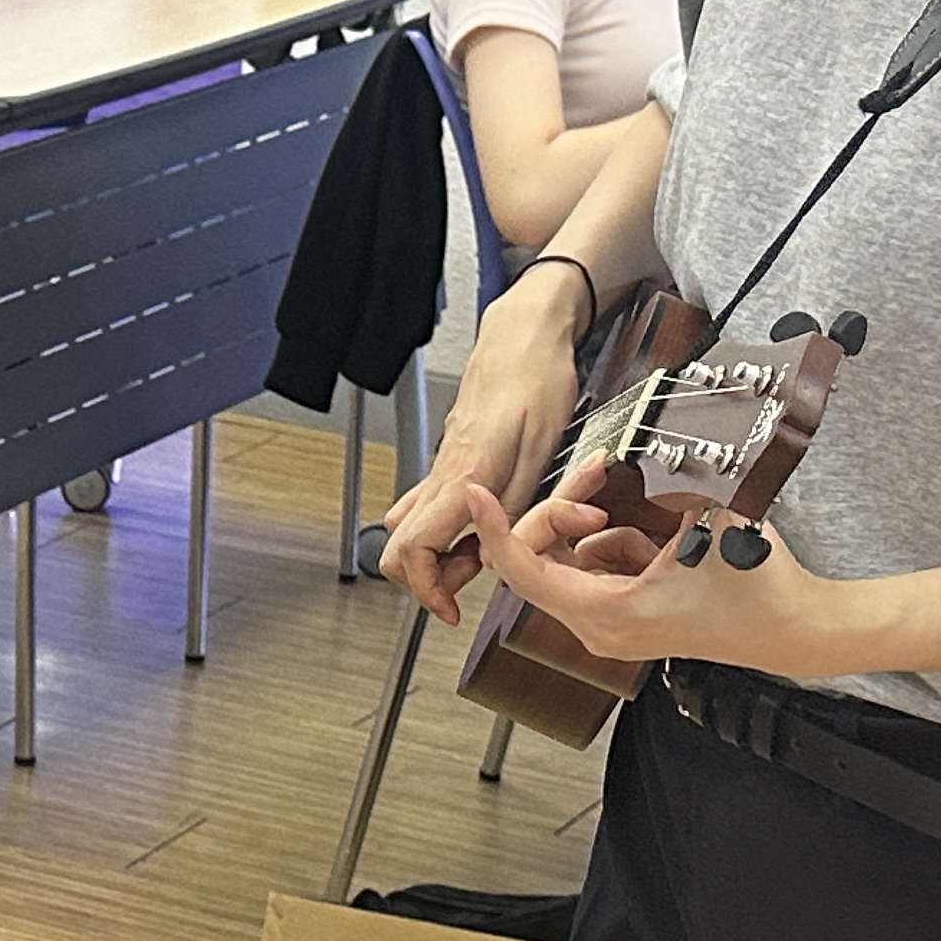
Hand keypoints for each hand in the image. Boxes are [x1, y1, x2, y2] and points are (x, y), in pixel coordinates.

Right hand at [378, 270, 592, 624]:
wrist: (525, 333)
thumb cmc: (538, 380)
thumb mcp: (545, 449)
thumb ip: (517, 508)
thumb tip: (494, 558)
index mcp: (464, 477)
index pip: (414, 550)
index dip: (427, 590)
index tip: (451, 607)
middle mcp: (442, 475)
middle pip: (395, 549)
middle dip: (425, 580)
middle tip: (466, 582)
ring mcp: (440, 467)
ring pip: (405, 530)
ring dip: (431, 556)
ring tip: (473, 555)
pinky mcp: (447, 460)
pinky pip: (422, 506)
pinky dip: (437, 532)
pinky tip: (470, 528)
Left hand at [460, 484, 886, 676]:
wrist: (791, 627)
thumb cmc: (756, 588)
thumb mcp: (708, 520)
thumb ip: (665, 487)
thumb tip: (639, 457)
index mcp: (608, 612)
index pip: (524, 571)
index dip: (496, 528)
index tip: (478, 494)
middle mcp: (599, 628)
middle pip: (540, 560)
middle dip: (562, 511)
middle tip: (595, 476)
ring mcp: (610, 626)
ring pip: (567, 562)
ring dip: (591, 526)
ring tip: (638, 511)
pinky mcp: (624, 616)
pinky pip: (594, 568)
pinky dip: (612, 543)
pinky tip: (656, 540)